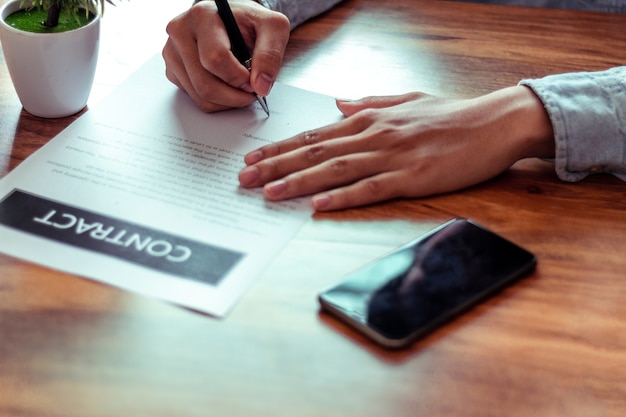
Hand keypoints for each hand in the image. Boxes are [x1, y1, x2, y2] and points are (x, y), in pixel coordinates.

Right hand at [162, 0, 289, 111]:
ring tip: (241, 89)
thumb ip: (271, 53)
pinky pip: (195, 98)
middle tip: (250, 91)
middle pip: (205, 84)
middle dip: (234, 96)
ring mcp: (173, 52)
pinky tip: (227, 87)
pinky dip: (216, 101)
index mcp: (203, 16)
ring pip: (200, 96)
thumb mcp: (272, 27)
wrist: (232, 21)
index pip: (215, 59)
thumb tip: (260, 85)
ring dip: (227, 101)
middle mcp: (181, 32)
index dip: (238, 78)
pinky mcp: (173, 70)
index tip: (252, 81)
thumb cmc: (249, 22)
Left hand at [238, 86, 554, 210]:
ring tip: (270, 194)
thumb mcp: (406, 100)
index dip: (281, 148)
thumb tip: (337, 103)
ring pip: (336, 169)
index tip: (254, 159)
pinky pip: (371, 188)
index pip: (315, 134)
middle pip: (316, 151)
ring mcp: (392, 155)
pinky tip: (320, 205)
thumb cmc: (452, 114)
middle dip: (276, 166)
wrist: (494, 122)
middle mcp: (374, 134)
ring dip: (300, 182)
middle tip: (245, 180)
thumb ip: (369, 102)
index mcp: (370, 118)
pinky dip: (344, 196)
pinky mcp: (412, 176)